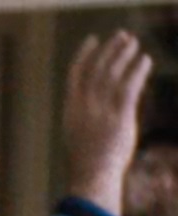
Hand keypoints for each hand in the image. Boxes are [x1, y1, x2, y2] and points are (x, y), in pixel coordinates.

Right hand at [63, 31, 153, 215]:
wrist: (91, 179)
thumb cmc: (87, 164)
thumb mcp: (80, 137)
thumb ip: (88, 118)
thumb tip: (101, 109)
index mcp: (71, 110)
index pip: (76, 75)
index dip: (84, 56)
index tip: (92, 41)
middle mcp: (83, 107)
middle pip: (96, 70)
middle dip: (108, 50)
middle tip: (121, 36)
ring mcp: (100, 111)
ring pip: (111, 74)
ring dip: (123, 55)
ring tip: (133, 43)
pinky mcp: (118, 117)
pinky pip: (129, 87)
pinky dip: (137, 71)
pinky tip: (145, 61)